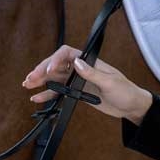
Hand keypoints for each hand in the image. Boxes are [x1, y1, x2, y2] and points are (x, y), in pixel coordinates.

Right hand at [22, 44, 152, 123]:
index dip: (55, 59)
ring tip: (27, 85)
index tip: (49, 71)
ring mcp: (78, 81)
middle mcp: (82, 69)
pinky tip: (37, 97)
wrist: (131, 106)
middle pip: (57, 65)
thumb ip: (92, 73)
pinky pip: (60, 91)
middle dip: (42, 70)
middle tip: (30, 79)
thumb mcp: (110, 82)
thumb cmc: (126, 91)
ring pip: (55, 78)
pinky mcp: (77, 93)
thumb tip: (76, 62)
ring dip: (41, 81)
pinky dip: (48, 93)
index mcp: (90, 62)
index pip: (68, 54)